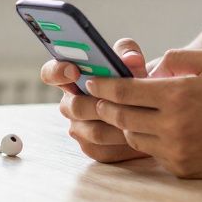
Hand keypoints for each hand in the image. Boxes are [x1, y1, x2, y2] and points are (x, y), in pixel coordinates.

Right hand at [41, 38, 153, 163]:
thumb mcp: (131, 59)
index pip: (51, 73)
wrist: (151, 108)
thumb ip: (128, 52)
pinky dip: (122, 142)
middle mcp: (70, 103)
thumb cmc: (134, 79)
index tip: (74, 70)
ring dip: (118, 123)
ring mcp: (78, 128)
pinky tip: (138, 132)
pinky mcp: (91, 148)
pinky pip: (103, 149)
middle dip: (99, 103)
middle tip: (120, 99)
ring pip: (92, 131)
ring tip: (139, 115)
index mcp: (72, 77)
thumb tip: (131, 59)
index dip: (57, 72)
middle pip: (73, 107)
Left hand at [88, 48, 201, 178]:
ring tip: (129, 113)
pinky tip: (157, 129)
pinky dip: (150, 140)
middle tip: (99, 99)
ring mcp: (177, 150)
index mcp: (178, 95)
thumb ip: (179, 55)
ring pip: (133, 137)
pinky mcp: (183, 168)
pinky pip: (153, 153)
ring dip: (127, 124)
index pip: (124, 92)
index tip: (92, 81)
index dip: (103, 86)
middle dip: (106, 107)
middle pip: (121, 117)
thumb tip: (151, 65)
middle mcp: (173, 126)